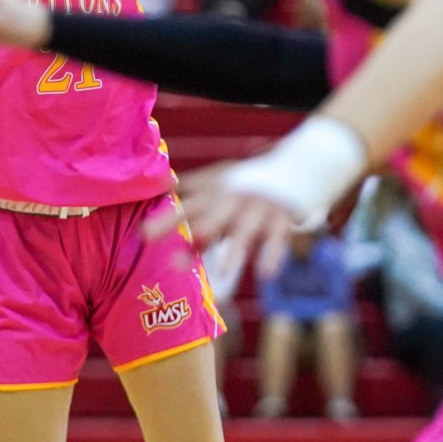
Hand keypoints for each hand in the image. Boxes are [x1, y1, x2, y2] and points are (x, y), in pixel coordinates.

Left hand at [148, 159, 301, 278]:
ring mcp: (259, 210)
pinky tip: (266, 274)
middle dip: (200, 234)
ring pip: (245, 231)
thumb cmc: (248, 180)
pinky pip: (277, 240)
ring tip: (223, 272)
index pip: (188, 208)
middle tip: (180, 257)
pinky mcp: (282, 220)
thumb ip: (193, 185)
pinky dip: (273, 256)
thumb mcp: (220, 178)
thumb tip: (163, 184)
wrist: (297, 167)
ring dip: (234, 251)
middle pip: (214, 219)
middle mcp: (234, 201)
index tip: (145, 234)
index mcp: (216, 194)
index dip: (167, 221)